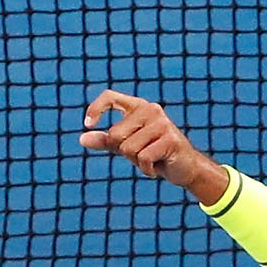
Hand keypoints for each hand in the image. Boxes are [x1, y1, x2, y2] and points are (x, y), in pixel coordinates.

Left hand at [80, 89, 225, 199]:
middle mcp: (151, 110)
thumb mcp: (126, 146)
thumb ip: (106, 141)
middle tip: (142, 154)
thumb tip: (82, 138)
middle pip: (115, 134)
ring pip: (128, 148)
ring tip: (151, 160)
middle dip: (122, 151)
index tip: (88, 124)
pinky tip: (157, 168)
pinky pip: (143, 158)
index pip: (111, 97)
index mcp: (139, 107)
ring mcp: (162, 123)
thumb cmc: (153, 154)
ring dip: (136, 161)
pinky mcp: (170, 139)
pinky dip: (146, 169)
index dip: (96, 108)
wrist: (184, 167)